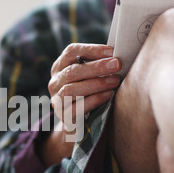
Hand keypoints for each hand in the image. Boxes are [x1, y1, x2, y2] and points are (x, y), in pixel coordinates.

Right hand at [38, 43, 121, 166]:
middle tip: (117, 64)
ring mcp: (56, 100)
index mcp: (60, 67)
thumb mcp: (88, 76)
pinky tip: (108, 95)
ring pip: (71, 89)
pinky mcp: (63, 116)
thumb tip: (119, 54)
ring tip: (114, 81)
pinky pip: (76, 107)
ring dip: (95, 84)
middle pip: (72, 71)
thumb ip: (97, 64)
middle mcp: (54, 82)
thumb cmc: (88, 92)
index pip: (71, 52)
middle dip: (96, 67)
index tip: (111, 51)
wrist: (77, 122)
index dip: (91, 50)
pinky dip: (94, 100)